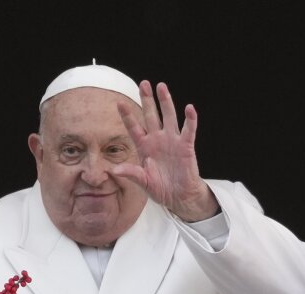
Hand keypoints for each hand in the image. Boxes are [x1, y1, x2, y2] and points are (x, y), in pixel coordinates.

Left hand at [113, 80, 219, 221]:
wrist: (179, 197)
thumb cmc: (160, 189)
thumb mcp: (143, 182)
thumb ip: (131, 173)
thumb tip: (114, 170)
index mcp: (144, 147)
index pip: (134, 128)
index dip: (128, 116)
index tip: (119, 103)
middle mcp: (157, 140)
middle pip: (151, 115)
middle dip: (147, 100)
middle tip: (144, 83)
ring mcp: (172, 141)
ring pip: (168, 117)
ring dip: (166, 102)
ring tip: (162, 86)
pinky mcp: (186, 146)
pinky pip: (188, 130)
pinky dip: (190, 119)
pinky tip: (189, 108)